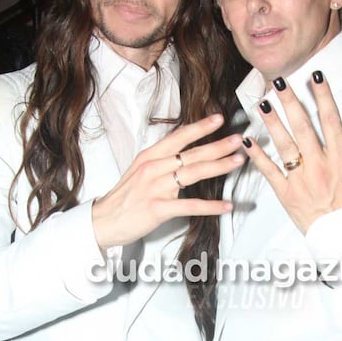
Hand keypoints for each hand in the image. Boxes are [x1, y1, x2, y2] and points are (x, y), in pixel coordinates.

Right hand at [92, 114, 243, 248]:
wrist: (103, 221)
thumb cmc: (123, 198)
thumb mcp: (138, 171)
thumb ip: (159, 161)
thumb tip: (181, 154)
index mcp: (149, 157)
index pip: (179, 137)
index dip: (200, 127)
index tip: (218, 119)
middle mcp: (153, 168)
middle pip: (191, 153)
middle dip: (218, 145)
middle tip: (238, 139)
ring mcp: (156, 187)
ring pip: (194, 173)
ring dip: (219, 166)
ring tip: (237, 161)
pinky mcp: (158, 208)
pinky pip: (190, 205)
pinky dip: (211, 206)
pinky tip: (226, 205)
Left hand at [242, 73, 341, 233]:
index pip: (332, 121)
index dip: (324, 97)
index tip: (317, 76)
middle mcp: (321, 168)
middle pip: (303, 128)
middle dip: (290, 103)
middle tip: (279, 82)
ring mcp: (302, 182)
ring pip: (284, 146)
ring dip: (271, 123)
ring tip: (261, 103)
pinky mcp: (287, 196)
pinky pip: (269, 173)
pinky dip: (257, 157)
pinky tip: (248, 140)